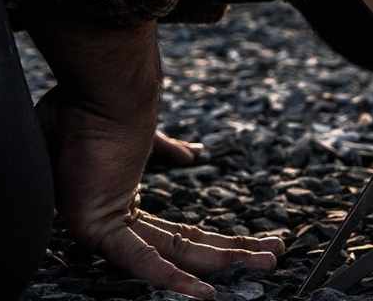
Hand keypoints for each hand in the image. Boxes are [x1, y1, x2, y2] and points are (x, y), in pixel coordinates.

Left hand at [31, 21, 283, 298]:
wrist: (102, 91)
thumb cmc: (104, 107)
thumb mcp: (142, 137)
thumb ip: (164, 149)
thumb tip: (194, 154)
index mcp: (125, 201)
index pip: (181, 233)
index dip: (220, 239)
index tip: (258, 240)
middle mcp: (117, 220)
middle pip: (185, 247)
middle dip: (234, 252)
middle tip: (274, 256)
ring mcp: (107, 226)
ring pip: (172, 256)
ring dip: (221, 263)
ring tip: (266, 262)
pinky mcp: (97, 227)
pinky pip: (140, 260)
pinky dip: (173, 278)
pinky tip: (204, 292)